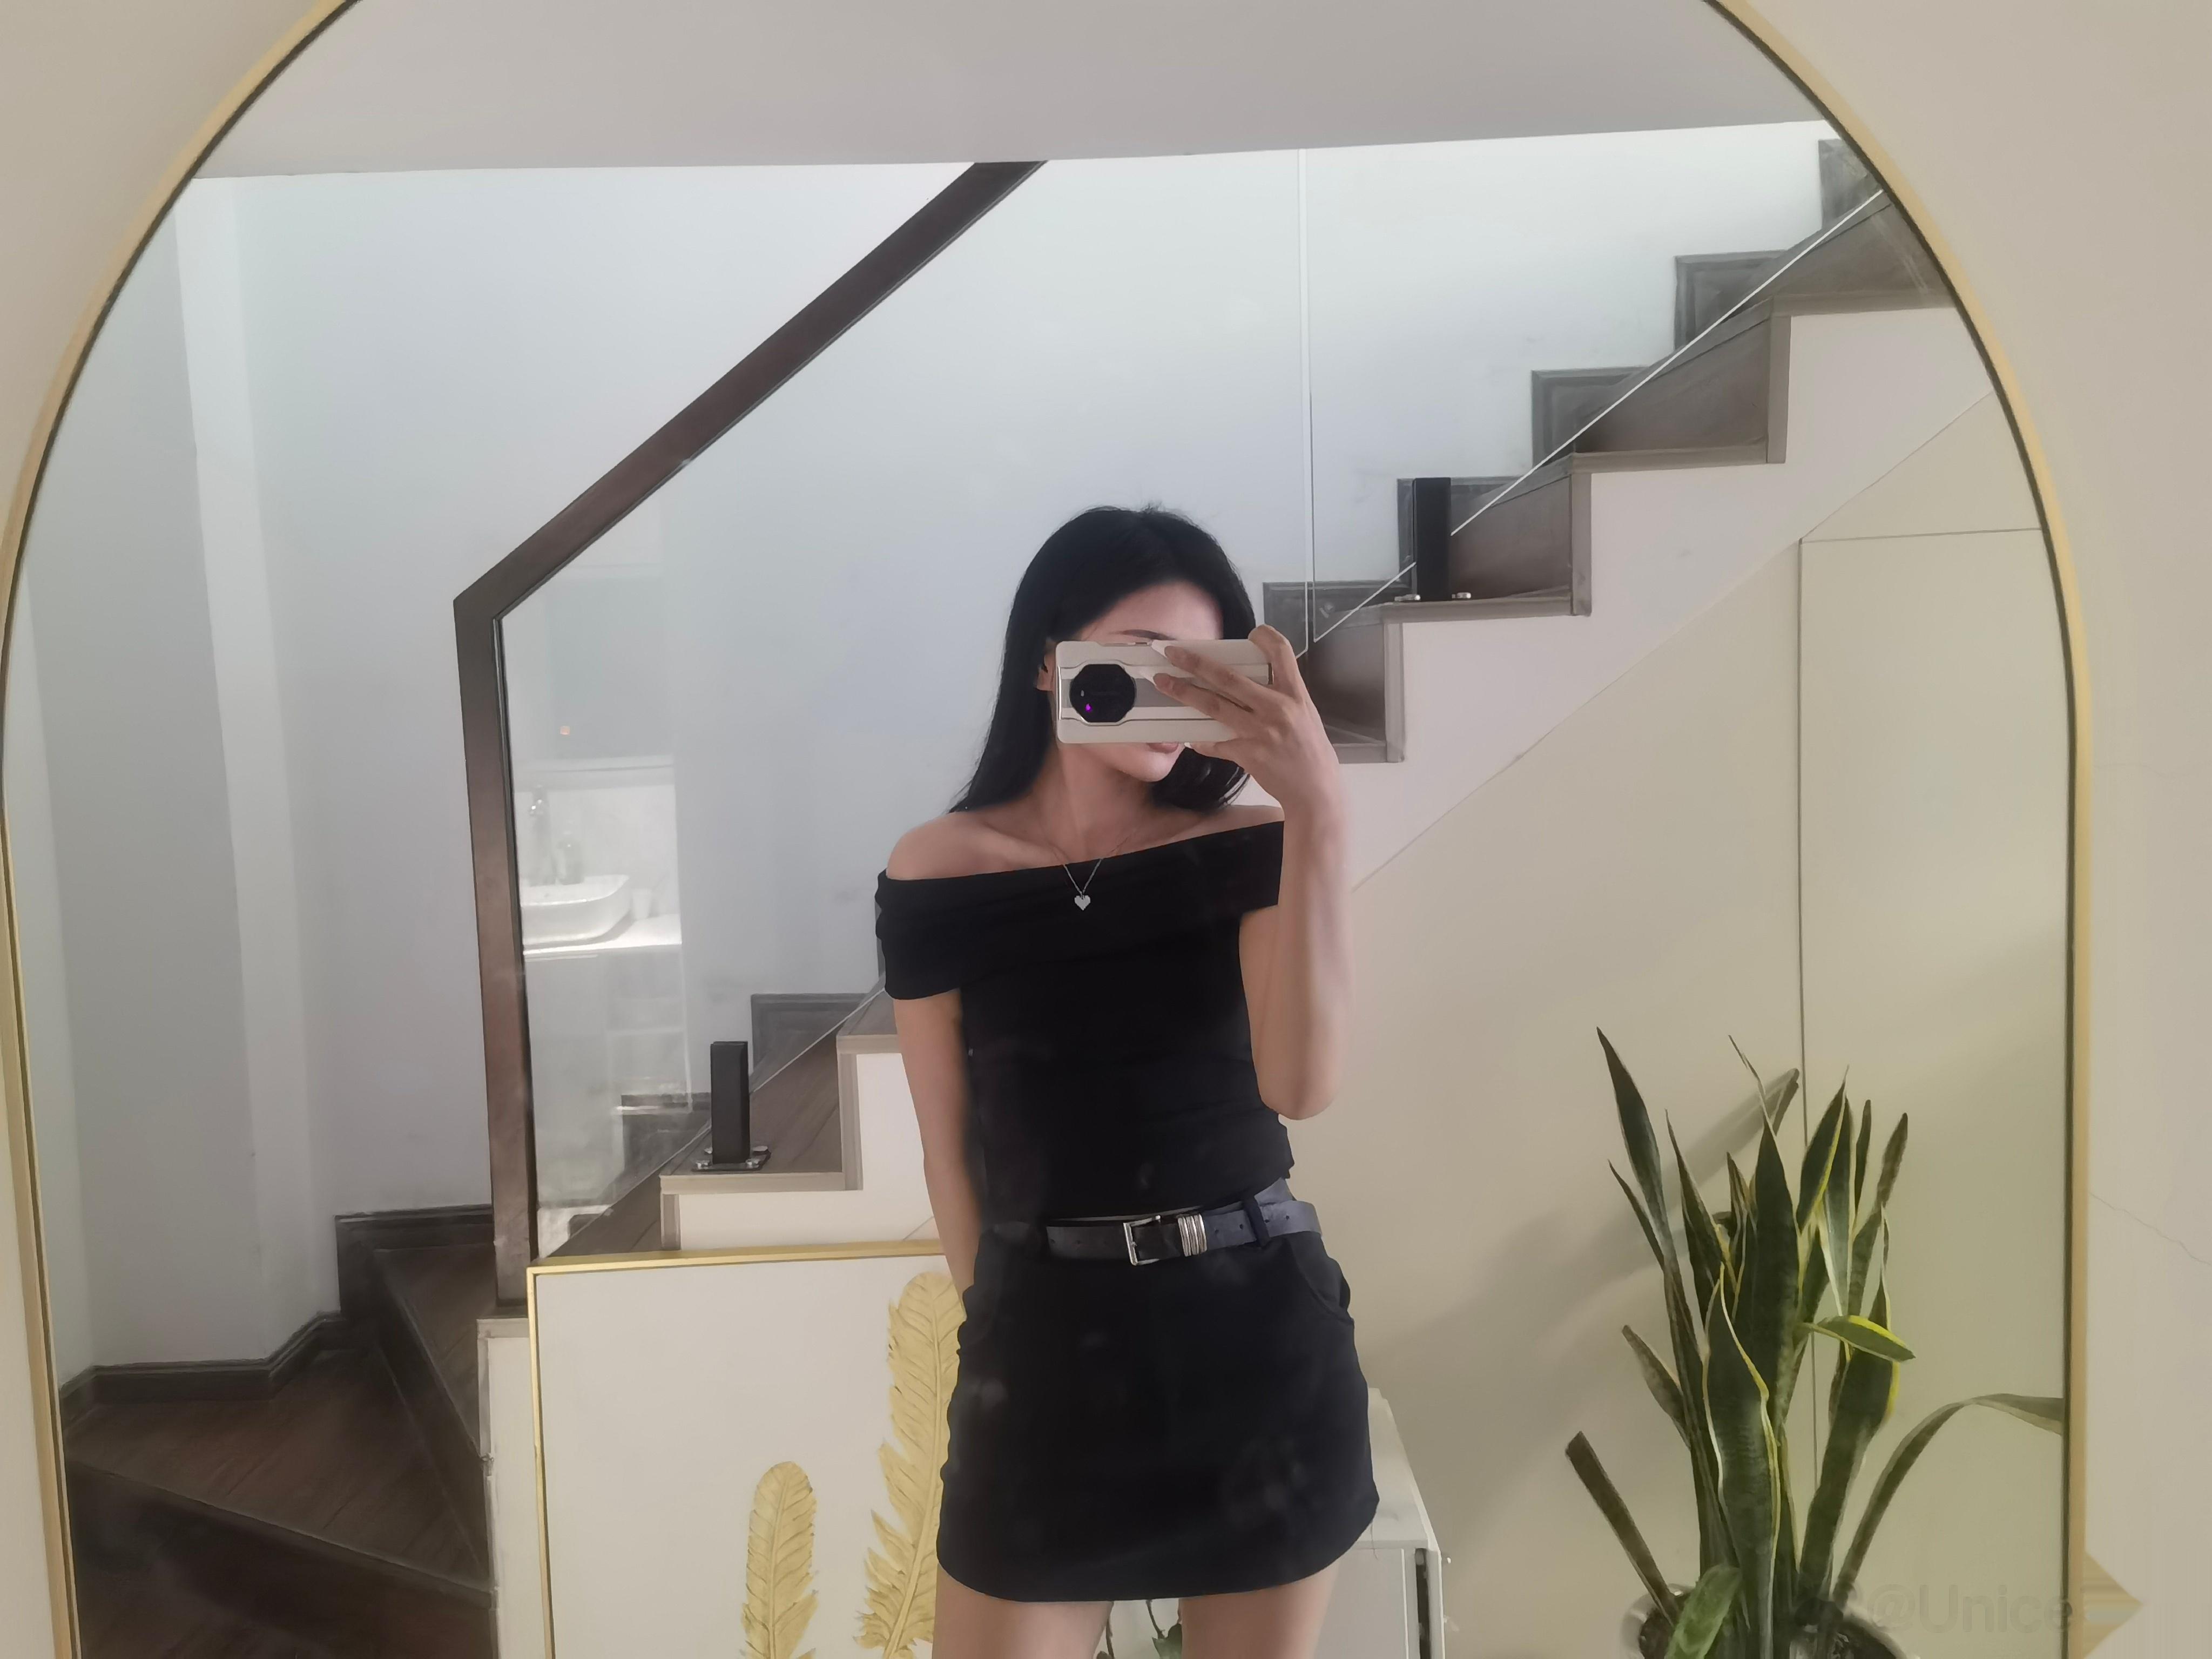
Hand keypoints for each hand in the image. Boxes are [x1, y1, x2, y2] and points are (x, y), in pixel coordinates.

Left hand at [1155, 626, 1344, 823]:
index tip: (1250, 633)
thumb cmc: (1310, 751)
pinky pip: (1215, 742)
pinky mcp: (1249, 754)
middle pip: (1230, 677)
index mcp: (1295, 694)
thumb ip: (1281, 695)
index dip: (1264, 636)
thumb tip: (1249, 682)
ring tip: (1164, 682)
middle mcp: (1278, 708)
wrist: (1316, 790)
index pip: (1281, 651)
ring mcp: (1261, 731)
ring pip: (1215, 705)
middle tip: (1174, 653)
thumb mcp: (1305, 713)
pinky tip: (1189, 737)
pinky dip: (1200, 739)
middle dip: (1197, 662)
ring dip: (1185, 692)